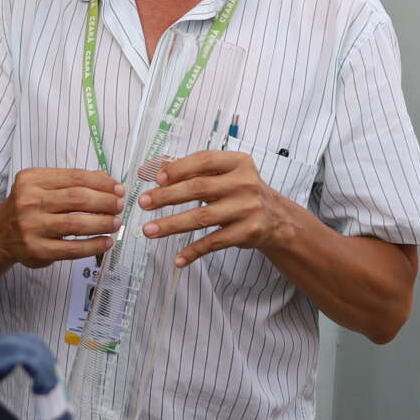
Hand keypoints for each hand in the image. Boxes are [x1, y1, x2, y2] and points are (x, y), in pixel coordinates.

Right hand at [0, 169, 125, 269]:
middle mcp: (29, 201)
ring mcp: (32, 227)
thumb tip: (106, 180)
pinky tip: (106, 242)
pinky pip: (72, 249)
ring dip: (102, 223)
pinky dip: (94, 245)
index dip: (101, 183)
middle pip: (78, 198)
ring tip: (116, 222)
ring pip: (77, 223)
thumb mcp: (40, 186)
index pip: (75, 177)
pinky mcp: (37, 250)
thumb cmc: (26, 207)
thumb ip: (70, 181)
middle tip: (119, 205)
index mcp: (31, 180)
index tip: (118, 188)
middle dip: (105, 202)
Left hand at [140, 150, 299, 264]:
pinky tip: (178, 258)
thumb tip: (151, 168)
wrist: (276, 218)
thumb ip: (192, 169)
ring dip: (172, 225)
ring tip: (149, 230)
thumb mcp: (224, 174)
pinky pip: (214, 242)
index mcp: (239, 162)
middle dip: (167, 196)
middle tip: (143, 203)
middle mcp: (245, 183)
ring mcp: (248, 209)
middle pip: (199, 188)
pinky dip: (194, 251)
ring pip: (203, 217)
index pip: (204, 160)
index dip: (178, 168)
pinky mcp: (248, 232)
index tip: (157, 179)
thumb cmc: (240, 192)